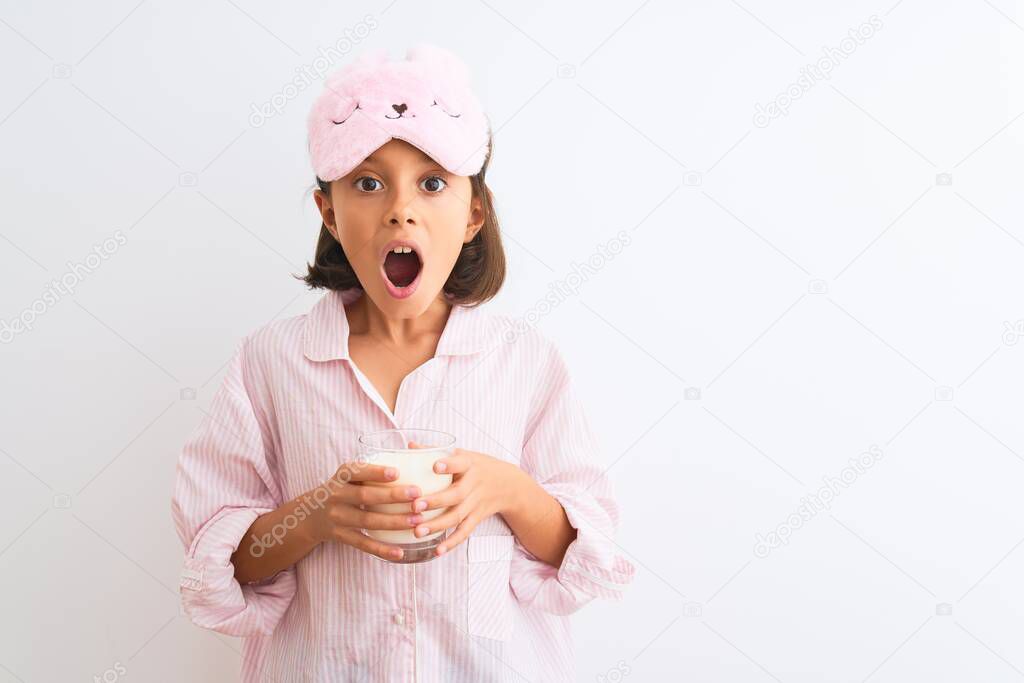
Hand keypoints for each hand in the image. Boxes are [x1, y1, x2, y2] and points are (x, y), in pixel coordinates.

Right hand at [311, 460, 426, 560]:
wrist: (309, 515)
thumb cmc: (343, 490)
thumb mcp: (348, 476)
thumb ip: (372, 470)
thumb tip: (413, 456)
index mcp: (341, 477)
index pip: (356, 470)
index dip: (375, 472)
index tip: (397, 472)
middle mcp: (337, 495)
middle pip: (365, 496)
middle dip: (392, 496)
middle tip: (417, 494)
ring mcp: (337, 517)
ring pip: (367, 521)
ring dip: (393, 521)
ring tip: (417, 520)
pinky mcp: (340, 536)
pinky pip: (363, 544)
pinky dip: (381, 549)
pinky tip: (400, 552)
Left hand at [406, 441, 520, 556]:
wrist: (510, 485)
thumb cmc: (478, 467)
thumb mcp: (464, 455)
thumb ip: (436, 450)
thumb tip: (409, 446)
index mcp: (470, 465)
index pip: (460, 463)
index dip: (449, 465)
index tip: (434, 466)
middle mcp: (474, 484)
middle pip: (456, 494)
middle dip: (435, 501)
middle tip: (415, 506)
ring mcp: (476, 503)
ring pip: (458, 516)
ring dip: (437, 525)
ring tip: (417, 531)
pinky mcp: (477, 518)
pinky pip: (465, 532)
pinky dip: (452, 542)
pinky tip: (437, 551)